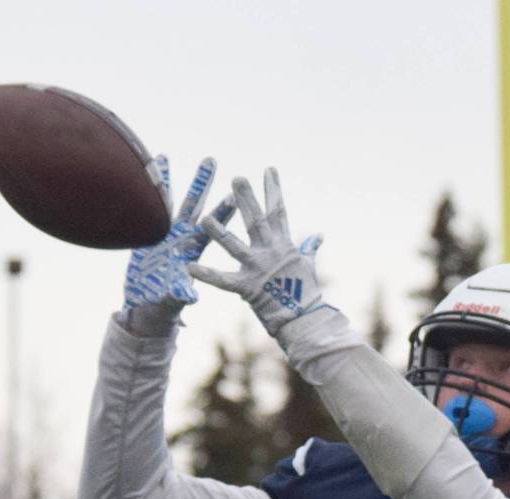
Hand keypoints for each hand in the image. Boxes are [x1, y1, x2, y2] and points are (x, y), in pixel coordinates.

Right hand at [123, 156, 234, 319]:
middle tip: (211, 160)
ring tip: (191, 159)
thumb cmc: (161, 306)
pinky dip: (157, 185)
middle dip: (203, 184)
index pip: (210, 229)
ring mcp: (168, 232)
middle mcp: (183, 237)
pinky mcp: (150, 231)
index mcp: (192, 252)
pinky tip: (157, 163)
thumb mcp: (172, 301)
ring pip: (178, 201)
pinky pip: (154, 204)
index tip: (233, 196)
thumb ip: (180, 295)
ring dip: (185, 180)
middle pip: (196, 206)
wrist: (144, 305)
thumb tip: (190, 295)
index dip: (221, 213)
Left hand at [190, 168, 326, 336]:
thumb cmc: (306, 293)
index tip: (269, 170)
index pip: (278, 211)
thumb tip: (319, 236)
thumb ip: (309, 248)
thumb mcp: (308, 266)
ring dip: (219, 232)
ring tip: (204, 218)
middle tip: (237, 178)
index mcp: (284, 244)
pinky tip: (190, 266)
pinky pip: (223, 280)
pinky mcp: (246, 287)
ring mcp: (257, 268)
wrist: (304, 318)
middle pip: (256, 221)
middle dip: (247, 199)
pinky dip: (206, 274)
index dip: (273, 190)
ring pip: (234, 246)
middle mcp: (269, 252)